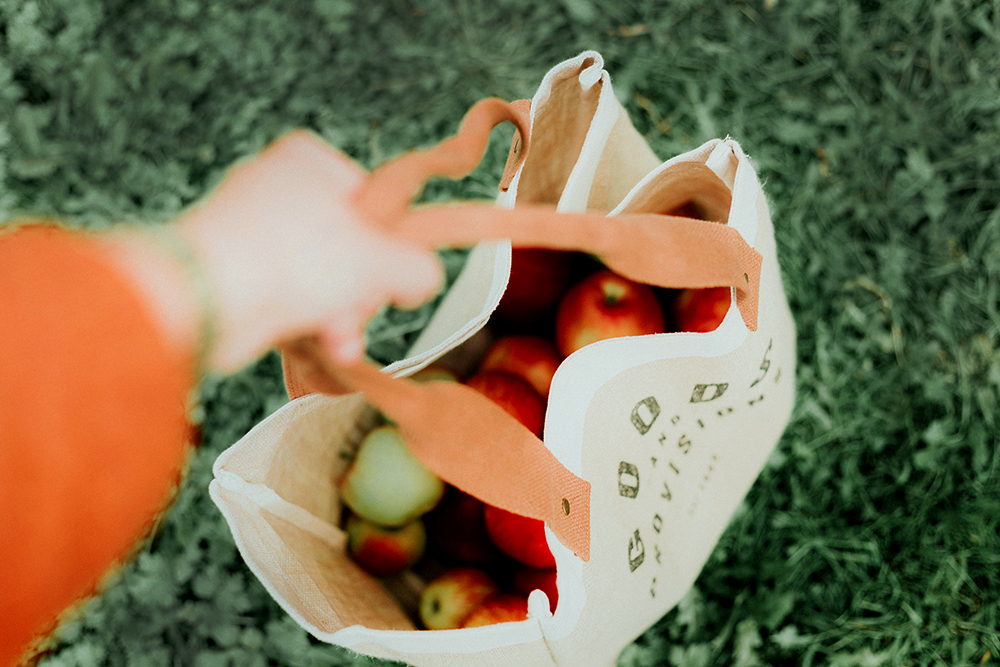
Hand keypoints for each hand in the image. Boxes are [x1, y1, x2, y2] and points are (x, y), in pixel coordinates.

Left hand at [110, 131, 442, 373]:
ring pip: (321, 280)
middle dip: (361, 293)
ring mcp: (254, 234)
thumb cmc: (290, 258)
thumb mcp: (381, 259)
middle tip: (359, 307)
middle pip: (349, 248)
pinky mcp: (237, 276)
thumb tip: (422, 279)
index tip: (393, 272)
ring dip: (339, 316)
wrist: (205, 298)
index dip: (390, 244)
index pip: (373, 201)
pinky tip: (320, 343)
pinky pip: (289, 300)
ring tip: (338, 336)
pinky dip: (307, 323)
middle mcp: (278, 190)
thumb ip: (418, 267)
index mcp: (309, 162)